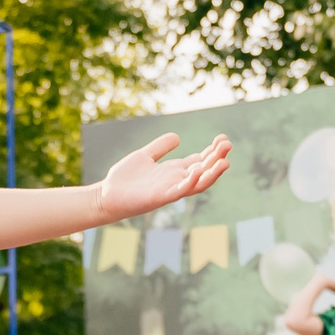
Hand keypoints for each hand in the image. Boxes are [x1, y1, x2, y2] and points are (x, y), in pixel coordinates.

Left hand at [95, 133, 231, 222]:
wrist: (106, 195)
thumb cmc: (124, 179)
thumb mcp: (145, 156)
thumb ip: (160, 147)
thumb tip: (178, 137)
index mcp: (173, 171)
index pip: (199, 161)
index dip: (212, 151)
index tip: (223, 138)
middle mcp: (175, 181)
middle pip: (203, 170)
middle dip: (216, 158)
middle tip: (228, 143)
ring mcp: (169, 190)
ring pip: (197, 183)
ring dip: (212, 173)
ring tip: (224, 161)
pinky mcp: (160, 197)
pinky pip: (179, 191)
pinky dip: (190, 182)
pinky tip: (198, 170)